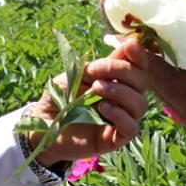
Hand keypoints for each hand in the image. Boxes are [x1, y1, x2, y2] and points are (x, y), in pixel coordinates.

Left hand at [29, 45, 149, 164]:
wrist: (42, 125)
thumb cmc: (59, 98)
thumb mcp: (74, 76)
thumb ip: (99, 65)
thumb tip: (123, 48)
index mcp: (117, 81)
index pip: (139, 67)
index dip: (138, 55)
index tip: (128, 46)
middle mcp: (124, 99)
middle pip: (143, 82)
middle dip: (123, 71)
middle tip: (97, 72)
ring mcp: (121, 120)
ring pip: (141, 104)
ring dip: (121, 92)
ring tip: (96, 90)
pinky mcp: (115, 139)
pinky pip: (132, 128)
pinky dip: (120, 115)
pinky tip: (102, 108)